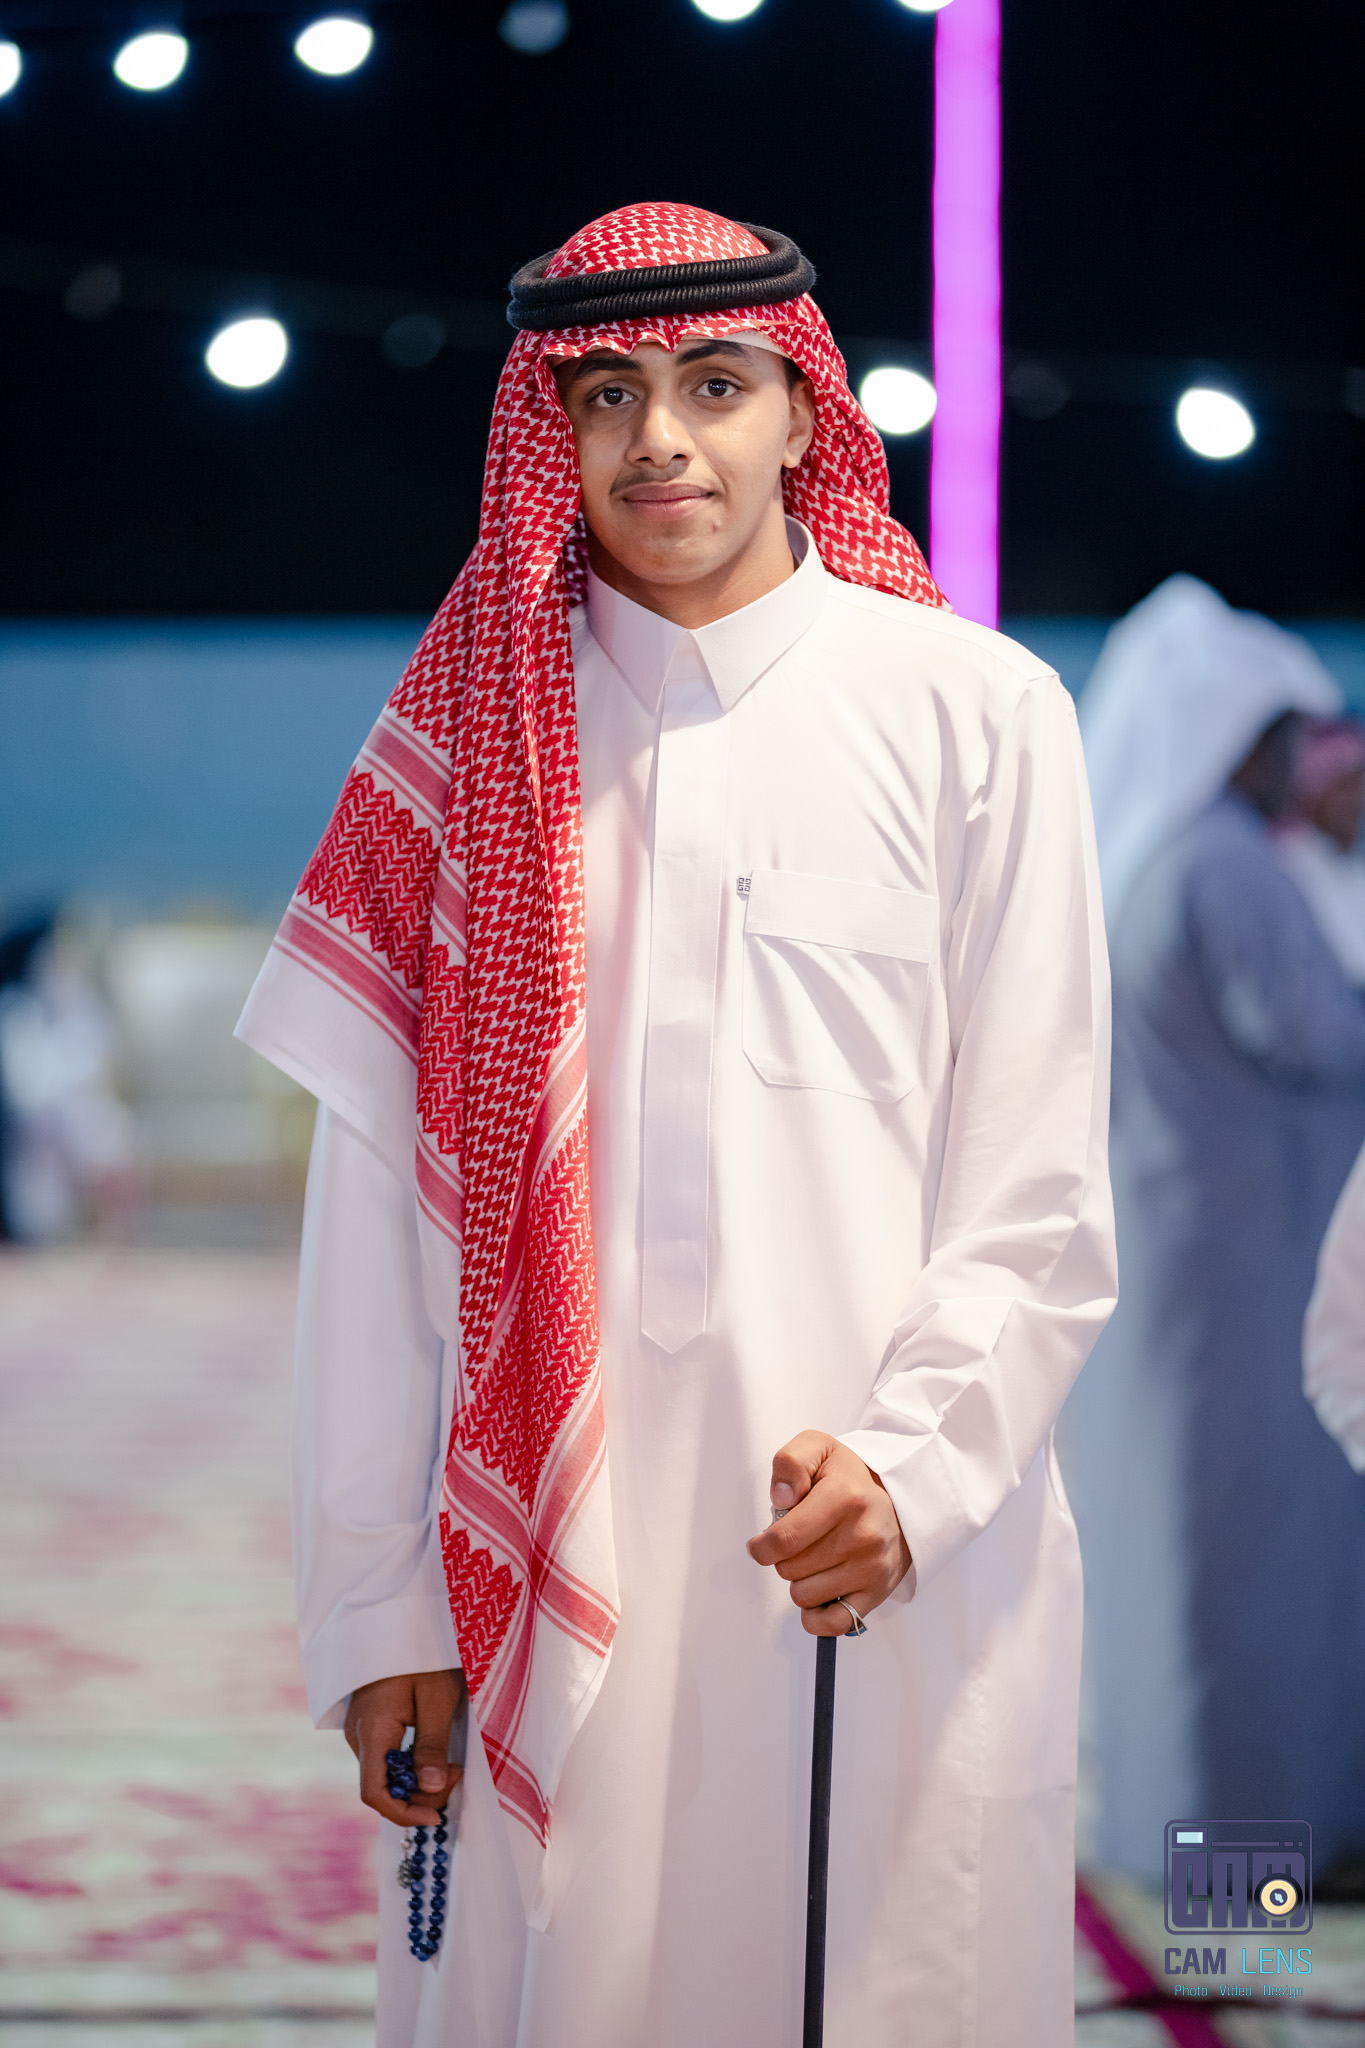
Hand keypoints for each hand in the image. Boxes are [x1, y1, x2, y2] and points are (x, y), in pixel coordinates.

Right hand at [344, 1668, 465, 1825]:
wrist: (402, 1619)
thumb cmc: (424, 1654)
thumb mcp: (436, 1698)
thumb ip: (431, 1746)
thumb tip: (432, 1789)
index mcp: (371, 1731)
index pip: (374, 1793)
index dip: (403, 1813)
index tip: (437, 1816)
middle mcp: (358, 1735)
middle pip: (381, 1787)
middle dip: (419, 1795)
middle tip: (456, 1776)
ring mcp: (361, 1729)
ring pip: (384, 1775)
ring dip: (416, 1781)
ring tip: (450, 1765)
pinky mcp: (370, 1723)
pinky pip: (385, 1758)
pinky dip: (409, 1766)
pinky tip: (433, 1757)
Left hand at [746, 1432, 910, 1634]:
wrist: (901, 1498)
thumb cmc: (849, 1477)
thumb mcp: (818, 1448)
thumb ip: (791, 1463)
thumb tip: (781, 1499)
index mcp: (844, 1497)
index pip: (783, 1540)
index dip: (761, 1546)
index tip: (762, 1543)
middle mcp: (862, 1534)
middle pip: (789, 1569)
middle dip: (785, 1557)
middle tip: (803, 1541)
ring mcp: (872, 1567)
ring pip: (804, 1596)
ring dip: (801, 1581)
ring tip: (816, 1559)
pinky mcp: (878, 1592)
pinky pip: (832, 1623)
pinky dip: (816, 1616)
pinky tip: (819, 1595)